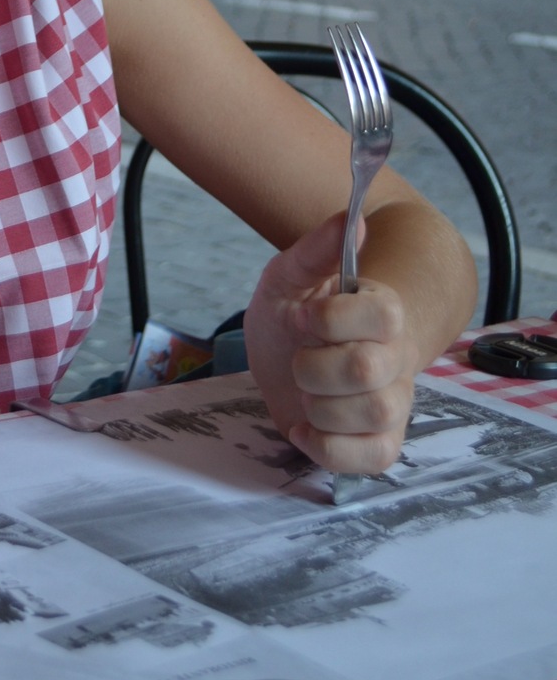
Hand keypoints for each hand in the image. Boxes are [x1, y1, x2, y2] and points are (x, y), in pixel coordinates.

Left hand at [244, 212, 413, 474]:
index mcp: (381, 311)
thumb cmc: (290, 310)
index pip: (385, 315)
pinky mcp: (380, 444)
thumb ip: (317, 249)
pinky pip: (373, 459)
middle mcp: (396, 357)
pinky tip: (306, 428)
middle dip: (313, 367)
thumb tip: (354, 220)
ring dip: (319, 407)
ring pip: (374, 415)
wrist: (282, 355)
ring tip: (305, 394)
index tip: (303, 316)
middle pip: (369, 370)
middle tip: (298, 360)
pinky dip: (328, 447)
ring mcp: (393, 404)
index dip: (333, 319)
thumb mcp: (287, 275)